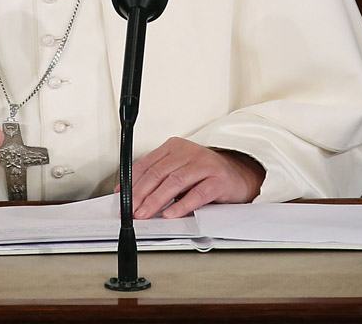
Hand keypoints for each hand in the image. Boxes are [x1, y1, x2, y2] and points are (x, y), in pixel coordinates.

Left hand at [128, 137, 264, 218]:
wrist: (238, 175)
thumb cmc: (205, 174)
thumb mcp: (178, 170)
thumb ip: (158, 178)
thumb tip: (131, 194)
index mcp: (174, 147)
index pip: (148, 164)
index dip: (132, 181)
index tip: (122, 196)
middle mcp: (188, 152)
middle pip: (159, 173)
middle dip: (141, 194)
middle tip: (132, 209)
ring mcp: (204, 165)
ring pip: (175, 182)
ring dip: (157, 200)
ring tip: (145, 213)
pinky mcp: (218, 180)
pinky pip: (197, 193)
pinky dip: (182, 205)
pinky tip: (172, 214)